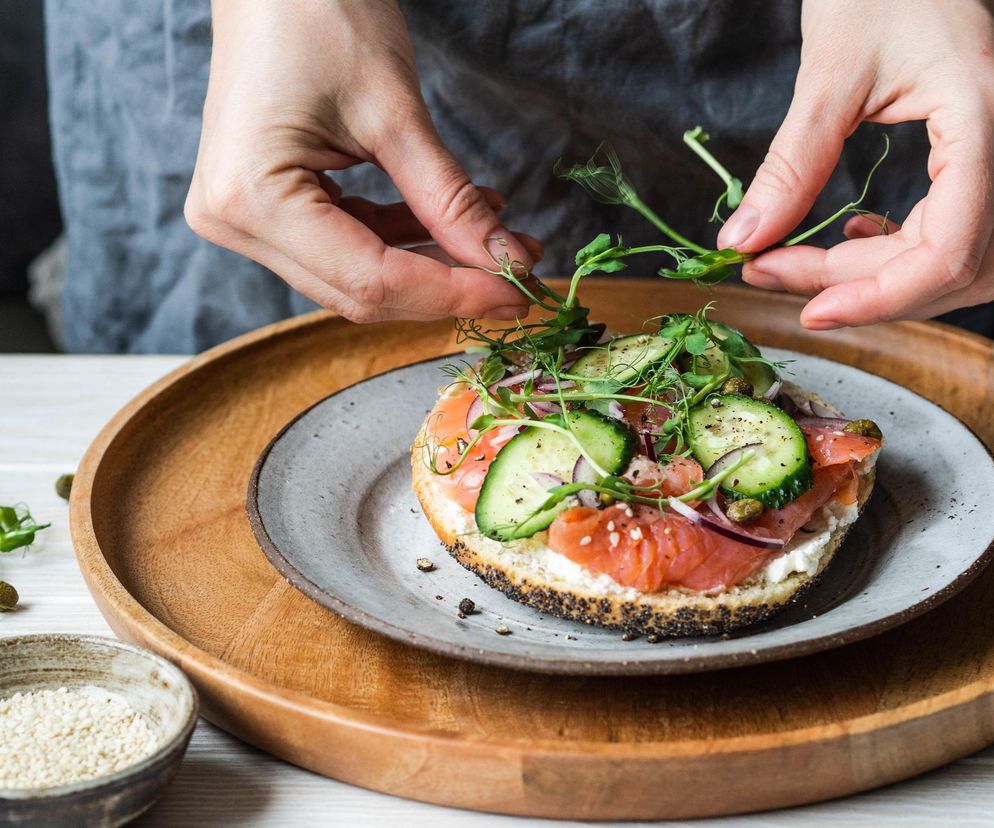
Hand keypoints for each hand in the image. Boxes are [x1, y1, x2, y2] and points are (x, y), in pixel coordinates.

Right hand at [185, 0, 539, 322]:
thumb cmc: (318, 13)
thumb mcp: (395, 112)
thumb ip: (449, 199)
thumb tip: (505, 262)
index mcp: (252, 197)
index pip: (370, 279)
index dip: (452, 292)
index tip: (518, 292)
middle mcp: (236, 222)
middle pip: (360, 290)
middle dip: (446, 286)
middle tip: (517, 277)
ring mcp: (244, 219)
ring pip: (355, 277)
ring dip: (430, 265)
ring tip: (498, 243)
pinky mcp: (264, 208)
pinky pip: (344, 247)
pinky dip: (401, 240)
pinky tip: (454, 223)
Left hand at [716, 0, 993, 328]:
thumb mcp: (830, 74)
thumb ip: (790, 163)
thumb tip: (744, 239)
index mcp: (985, 124)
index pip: (950, 251)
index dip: (880, 297)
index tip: (809, 312)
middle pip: (943, 267)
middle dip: (852, 285)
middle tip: (769, 270)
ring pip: (943, 261)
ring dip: (867, 275)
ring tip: (793, 258)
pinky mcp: (975, 163)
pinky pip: (947, 235)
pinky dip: (892, 252)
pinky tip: (849, 237)